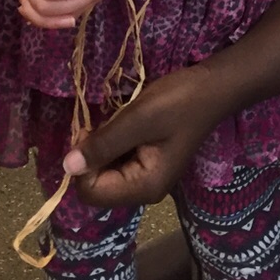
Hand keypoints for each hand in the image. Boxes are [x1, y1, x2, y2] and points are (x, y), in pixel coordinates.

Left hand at [64, 64, 224, 206]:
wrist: (212, 88)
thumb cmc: (178, 102)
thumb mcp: (138, 119)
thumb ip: (103, 144)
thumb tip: (67, 166)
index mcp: (144, 187)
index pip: (91, 192)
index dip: (81, 163)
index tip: (88, 130)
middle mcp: (144, 191)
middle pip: (96, 187)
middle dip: (90, 156)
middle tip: (97, 123)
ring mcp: (146, 178)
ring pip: (104, 174)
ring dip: (100, 148)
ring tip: (113, 121)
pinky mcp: (147, 164)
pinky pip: (116, 163)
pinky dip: (111, 145)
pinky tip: (121, 124)